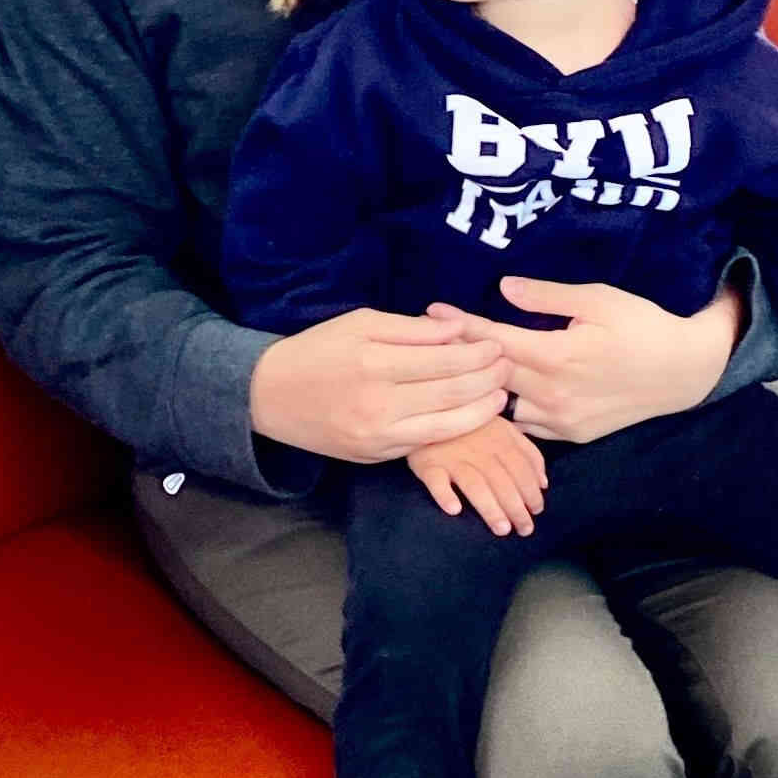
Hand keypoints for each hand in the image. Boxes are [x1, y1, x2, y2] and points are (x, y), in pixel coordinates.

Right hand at [249, 306, 507, 463]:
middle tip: (508, 368)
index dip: (477, 354)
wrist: (269, 396)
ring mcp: (378, 435)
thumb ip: (412, 329)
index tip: (498, 345)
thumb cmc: (318, 349)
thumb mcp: (360, 322)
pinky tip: (471, 417)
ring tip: (500, 396)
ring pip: (446, 426)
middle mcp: (379, 403)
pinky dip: (454, 431)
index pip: (443, 360)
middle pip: (451, 394)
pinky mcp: (375, 455)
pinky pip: (425, 443)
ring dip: (481, 411)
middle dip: (487, 380)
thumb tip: (458, 330)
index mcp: (375, 362)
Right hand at [408, 418, 547, 535]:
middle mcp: (478, 448)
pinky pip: (435, 480)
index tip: (536, 511)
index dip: (531, 491)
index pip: (521, 469)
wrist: (429, 412)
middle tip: (524, 530)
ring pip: (474, 484)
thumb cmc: (473, 426)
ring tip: (502, 529)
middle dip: (516, 507)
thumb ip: (528, 453)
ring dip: (490, 508)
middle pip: (501, 481)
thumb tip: (544, 484)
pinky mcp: (428, 464)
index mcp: (500, 439)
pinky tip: (454, 510)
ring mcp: (452, 456)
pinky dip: (444, 495)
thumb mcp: (505, 430)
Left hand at [434, 277, 743, 444]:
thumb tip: (504, 288)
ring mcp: (561, 421)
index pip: (494, 341)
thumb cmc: (641, 325)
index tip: (432, 312)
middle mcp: (553, 394)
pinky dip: (508, 410)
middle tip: (433, 339)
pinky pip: (526, 426)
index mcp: (558, 356)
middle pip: (490, 375)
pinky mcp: (572, 436)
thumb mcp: (598, 299)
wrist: (682, 372)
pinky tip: (494, 396)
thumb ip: (548, 297)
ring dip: (482, 389)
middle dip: (461, 356)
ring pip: (504, 408)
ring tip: (459, 370)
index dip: (462, 326)